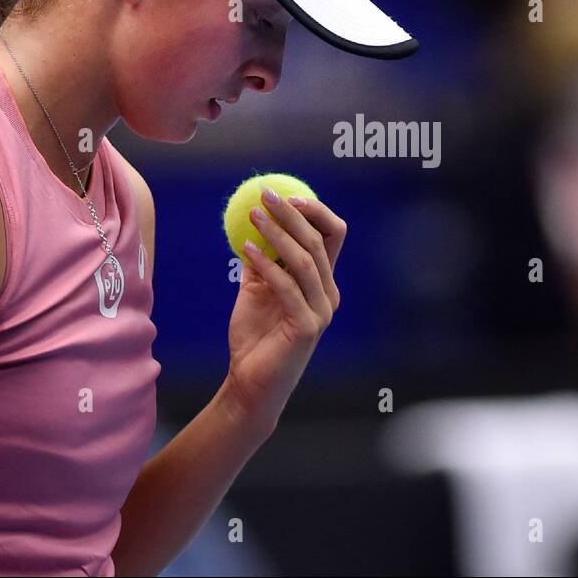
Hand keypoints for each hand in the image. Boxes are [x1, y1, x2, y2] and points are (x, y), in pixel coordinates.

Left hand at [224, 188, 345, 434]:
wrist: (249, 383)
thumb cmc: (255, 337)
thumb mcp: (256, 290)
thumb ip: (261, 261)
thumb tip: (252, 223)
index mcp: (322, 284)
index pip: (332, 237)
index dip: (315, 212)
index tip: (285, 195)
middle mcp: (328, 295)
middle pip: (319, 242)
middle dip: (293, 214)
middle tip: (266, 195)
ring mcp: (320, 312)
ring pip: (304, 260)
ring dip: (277, 233)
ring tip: (252, 217)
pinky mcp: (306, 327)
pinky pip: (286, 286)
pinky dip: (266, 264)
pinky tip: (245, 250)